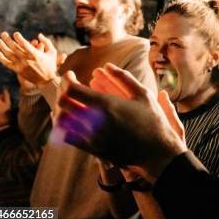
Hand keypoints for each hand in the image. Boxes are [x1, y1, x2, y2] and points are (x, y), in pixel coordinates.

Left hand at [0, 32, 59, 85]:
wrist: (47, 81)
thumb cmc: (51, 65)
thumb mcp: (52, 52)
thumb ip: (46, 42)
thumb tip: (39, 35)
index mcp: (35, 54)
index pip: (24, 44)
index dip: (18, 38)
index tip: (15, 34)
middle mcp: (26, 59)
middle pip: (14, 47)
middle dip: (8, 40)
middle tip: (3, 33)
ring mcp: (21, 65)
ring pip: (9, 55)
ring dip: (2, 47)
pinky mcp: (18, 70)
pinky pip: (7, 64)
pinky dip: (1, 58)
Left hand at [56, 64, 186, 181]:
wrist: (158, 152)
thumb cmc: (153, 121)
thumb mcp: (143, 94)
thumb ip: (124, 78)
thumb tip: (107, 65)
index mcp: (106, 105)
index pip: (72, 90)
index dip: (66, 79)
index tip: (70, 75)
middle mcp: (95, 122)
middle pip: (63, 103)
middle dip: (61, 91)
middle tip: (68, 86)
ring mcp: (92, 138)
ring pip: (62, 121)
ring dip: (61, 108)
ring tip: (68, 102)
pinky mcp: (92, 150)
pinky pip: (69, 137)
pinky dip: (64, 126)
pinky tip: (70, 119)